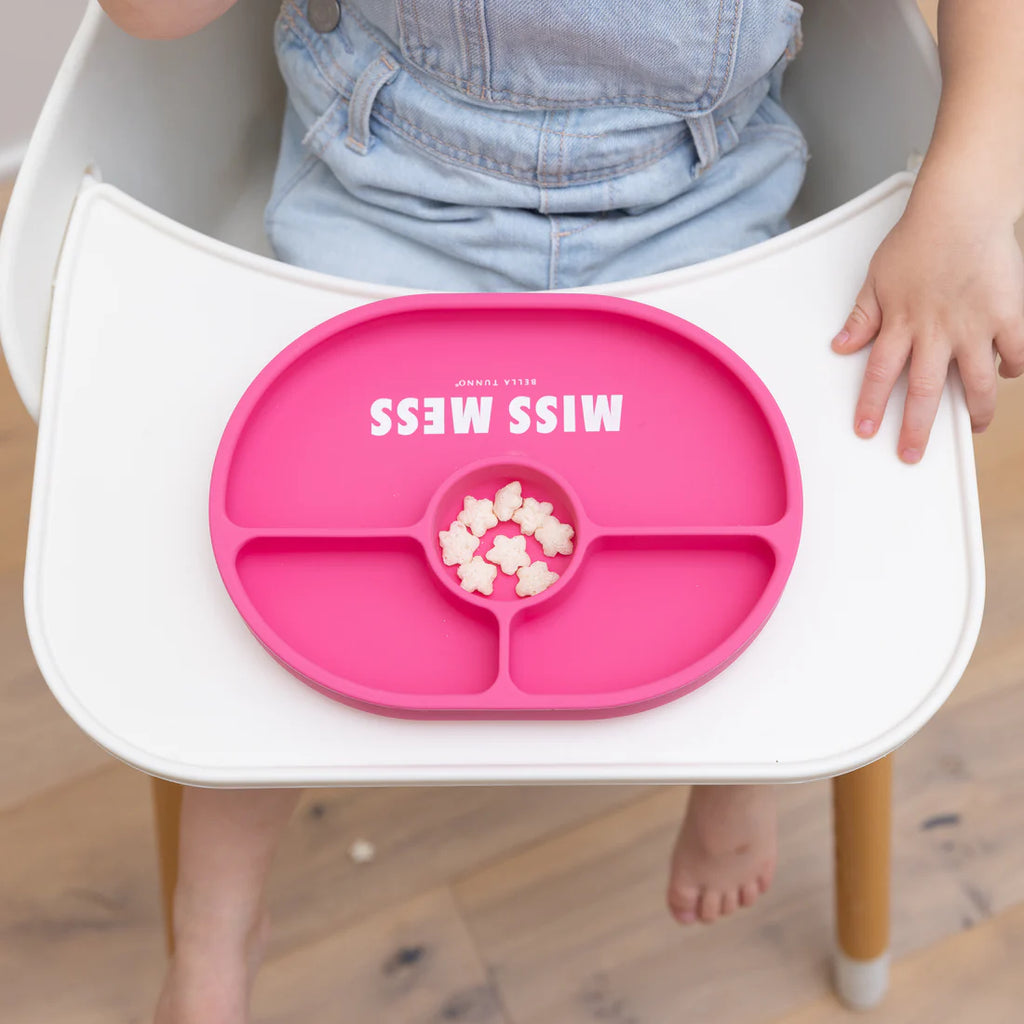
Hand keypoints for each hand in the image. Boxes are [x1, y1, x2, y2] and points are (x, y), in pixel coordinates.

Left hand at [831, 201, 1023, 462]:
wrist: (962, 209)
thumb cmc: (918, 239)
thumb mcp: (877, 278)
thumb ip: (862, 316)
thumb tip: (840, 345)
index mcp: (900, 325)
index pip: (878, 376)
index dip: (869, 406)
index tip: (864, 430)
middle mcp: (935, 332)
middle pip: (922, 392)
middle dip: (915, 428)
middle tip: (911, 454)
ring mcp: (973, 327)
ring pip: (975, 383)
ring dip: (975, 411)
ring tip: (974, 428)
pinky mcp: (1007, 315)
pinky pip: (1014, 353)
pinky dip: (1012, 368)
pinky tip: (1006, 375)